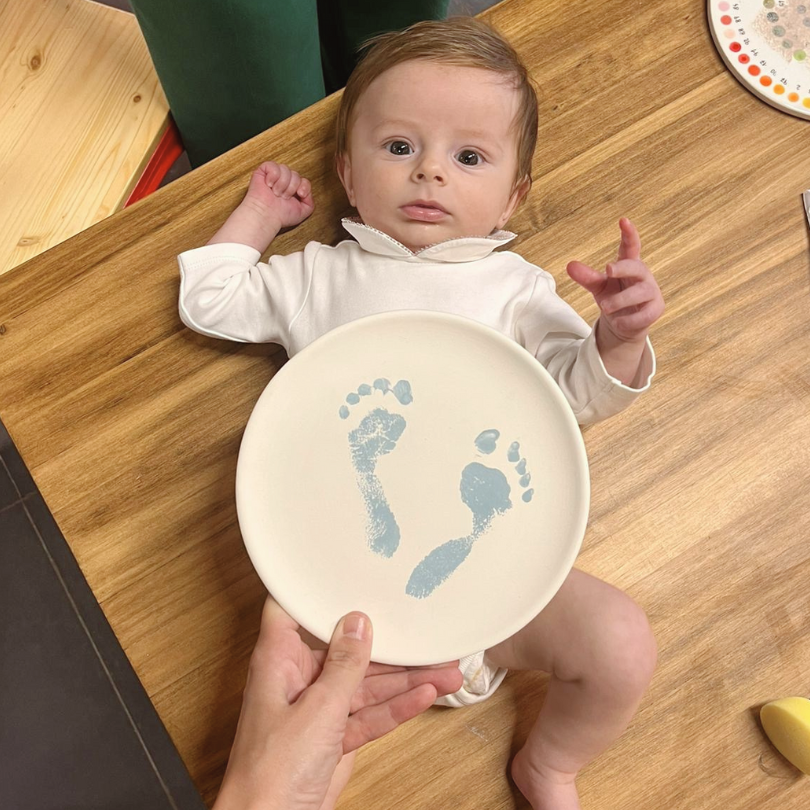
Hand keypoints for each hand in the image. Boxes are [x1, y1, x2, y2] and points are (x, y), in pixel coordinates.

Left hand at [213, 597, 462, 809]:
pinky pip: (371, 714)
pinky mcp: (335, 738)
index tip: (351, 570)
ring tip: (446, 668)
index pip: (293, 609)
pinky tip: (427, 694)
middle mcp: (299, 679)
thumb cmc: (271, 773)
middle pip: (347, 649)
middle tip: (425, 632)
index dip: (318, 589)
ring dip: (405, 678)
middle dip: (388, 645)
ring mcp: (319, 710)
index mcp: (280, 661)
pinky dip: (398, 707)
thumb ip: (343, 666)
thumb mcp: (317, 710)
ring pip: (367, 684)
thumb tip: (358, 623)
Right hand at [243, 161, 315, 230]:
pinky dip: (273, 176)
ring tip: (275, 193)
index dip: (304, 186)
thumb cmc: (281, 216)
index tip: (299, 194)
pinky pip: (273, 166)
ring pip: (285, 169)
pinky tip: (269, 185)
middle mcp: (284, 181)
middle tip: (283, 197)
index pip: (304, 180)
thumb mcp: (303, 211)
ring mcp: (273, 175)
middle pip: (296, 175)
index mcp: (293, 189)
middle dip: (291, 188)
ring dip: (282, 184)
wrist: (266, 216)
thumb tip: (305, 190)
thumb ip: (310, 201)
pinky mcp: (263, 171)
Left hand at [566, 218, 663, 344]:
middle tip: (608, 270)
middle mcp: (642, 276)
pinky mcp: (655, 310)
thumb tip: (569, 265)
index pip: (630, 247)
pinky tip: (617, 322)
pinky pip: (644, 315)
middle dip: (624, 267)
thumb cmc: (614, 297)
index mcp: (629, 265)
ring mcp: (651, 292)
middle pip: (637, 267)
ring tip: (604, 307)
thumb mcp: (598, 286)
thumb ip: (586, 276)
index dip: (629, 234)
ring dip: (620, 300)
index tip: (623, 220)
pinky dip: (628, 320)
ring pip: (640, 292)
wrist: (625, 322)